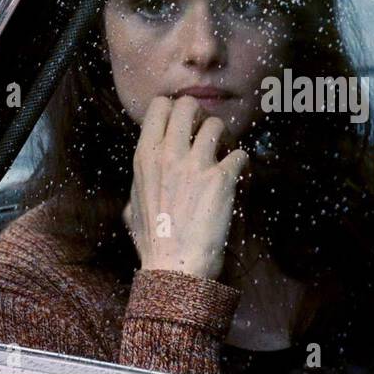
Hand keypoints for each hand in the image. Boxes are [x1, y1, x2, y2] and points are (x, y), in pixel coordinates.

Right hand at [122, 96, 247, 279]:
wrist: (175, 268)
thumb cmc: (152, 243)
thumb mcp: (132, 210)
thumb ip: (136, 191)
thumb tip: (137, 190)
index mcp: (144, 157)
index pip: (159, 107)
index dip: (173, 109)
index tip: (182, 124)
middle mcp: (168, 154)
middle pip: (187, 105)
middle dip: (200, 115)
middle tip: (205, 132)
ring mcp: (196, 164)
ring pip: (217, 123)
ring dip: (223, 136)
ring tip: (223, 152)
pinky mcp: (222, 178)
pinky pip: (240, 154)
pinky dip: (241, 162)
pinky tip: (237, 174)